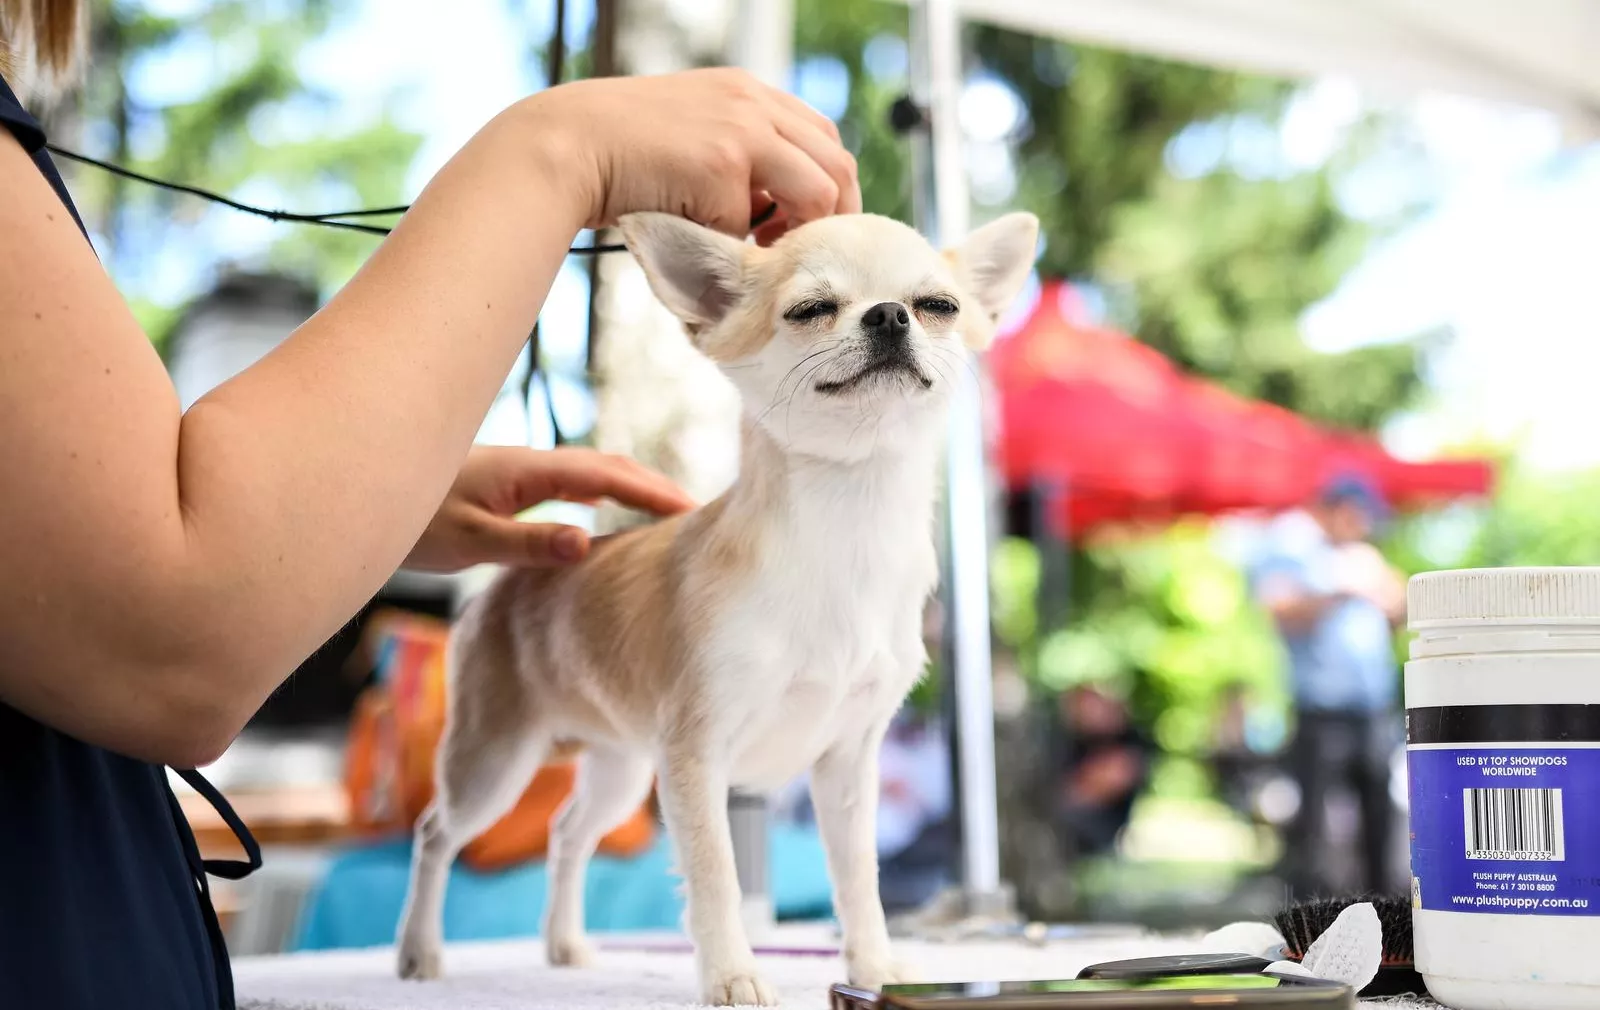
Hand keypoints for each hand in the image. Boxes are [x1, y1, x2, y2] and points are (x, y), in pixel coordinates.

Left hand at [404, 445, 694, 571]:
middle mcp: (530, 465)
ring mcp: (520, 474)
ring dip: (634, 490)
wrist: (353, 492)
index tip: (693, 512)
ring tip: (672, 517)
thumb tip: (588, 543)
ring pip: (592, 475)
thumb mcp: (467, 541)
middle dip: (656, 488)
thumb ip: (526, 543)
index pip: (606, 477)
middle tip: (701, 517)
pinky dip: (606, 498)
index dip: (652, 493)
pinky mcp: (508, 488)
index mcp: (528, 471)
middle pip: (609, 467)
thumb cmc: (408, 521)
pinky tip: (613, 520)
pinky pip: (572, 488)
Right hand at [525, 67, 861, 242]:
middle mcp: (754, 102)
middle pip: (836, 163)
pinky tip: (708, 245)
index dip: (828, 188)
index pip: (822, 139)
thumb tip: (780, 214)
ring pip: (817, 191)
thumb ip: (741, 162)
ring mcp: (743, 129)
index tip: (808, 227)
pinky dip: (736, 245)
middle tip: (811, 253)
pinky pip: (755, 222)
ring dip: (801, 233)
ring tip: (766, 254)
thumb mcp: (695, 141)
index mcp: (749, 93)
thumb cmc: (623, 156)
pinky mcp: (723, 163)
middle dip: (836, 216)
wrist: (567, 147)